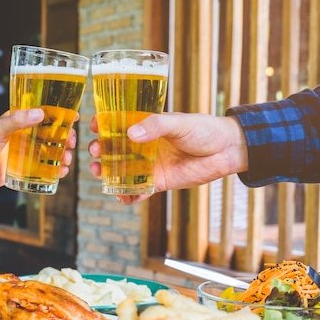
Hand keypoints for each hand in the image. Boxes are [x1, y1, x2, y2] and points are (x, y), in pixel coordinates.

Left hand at [0, 108, 77, 192]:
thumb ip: (16, 121)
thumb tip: (39, 113)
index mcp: (18, 123)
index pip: (43, 116)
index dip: (60, 116)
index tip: (73, 117)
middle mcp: (23, 137)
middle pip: (51, 136)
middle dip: (65, 139)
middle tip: (71, 143)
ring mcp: (24, 154)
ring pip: (50, 153)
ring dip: (62, 156)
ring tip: (66, 160)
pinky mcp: (22, 170)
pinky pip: (42, 170)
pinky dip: (54, 171)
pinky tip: (60, 173)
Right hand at [88, 112, 247, 203]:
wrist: (226, 150)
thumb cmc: (204, 129)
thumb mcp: (178, 123)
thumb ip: (155, 126)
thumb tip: (131, 133)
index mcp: (146, 126)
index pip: (118, 124)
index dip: (103, 125)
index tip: (93, 126)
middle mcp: (144, 146)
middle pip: (114, 149)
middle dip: (100, 152)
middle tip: (95, 152)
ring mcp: (150, 165)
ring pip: (122, 171)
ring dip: (107, 173)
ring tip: (99, 173)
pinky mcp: (159, 182)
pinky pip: (138, 190)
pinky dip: (128, 195)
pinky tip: (121, 196)